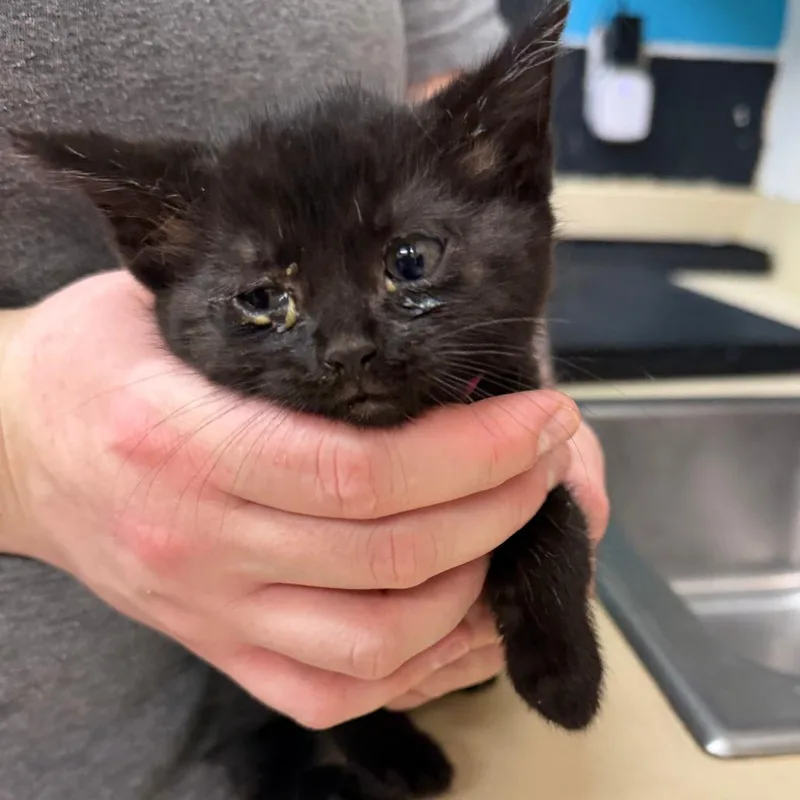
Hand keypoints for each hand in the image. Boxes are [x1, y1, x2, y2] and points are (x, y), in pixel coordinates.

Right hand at [0, 270, 582, 728]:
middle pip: (390, 554)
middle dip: (500, 506)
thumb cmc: (91, 365)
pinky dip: (422, 662)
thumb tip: (404, 335)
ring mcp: (211, 610)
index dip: (473, 451)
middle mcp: (201, 542)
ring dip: (474, 586)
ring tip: (520, 524)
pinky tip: (468, 612)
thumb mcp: (163, 308)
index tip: (538, 418)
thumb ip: (276, 330)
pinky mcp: (219, 647)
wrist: (8, 448)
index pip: (362, 469)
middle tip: (552, 458)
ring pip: (376, 638)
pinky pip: (335, 688)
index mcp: (184, 443)